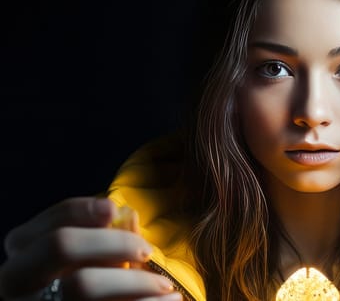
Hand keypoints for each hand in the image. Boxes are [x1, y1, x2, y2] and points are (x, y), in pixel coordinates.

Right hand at [0, 197, 181, 299]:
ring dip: (135, 281)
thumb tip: (127, 216)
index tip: (115, 209)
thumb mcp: (79, 263)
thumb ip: (94, 242)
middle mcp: (16, 281)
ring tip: (166, 286)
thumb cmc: (88, 287)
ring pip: (81, 284)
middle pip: (61, 245)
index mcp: (22, 256)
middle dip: (112, 241)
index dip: (82, 210)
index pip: (50, 222)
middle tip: (147, 250)